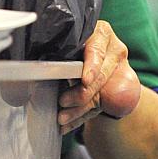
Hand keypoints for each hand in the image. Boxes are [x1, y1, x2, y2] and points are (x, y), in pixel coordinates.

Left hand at [58, 20, 139, 134]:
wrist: (90, 51)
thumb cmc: (71, 41)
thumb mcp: (70, 40)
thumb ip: (60, 48)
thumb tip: (41, 65)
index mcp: (101, 33)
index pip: (97, 51)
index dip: (92, 67)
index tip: (85, 80)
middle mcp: (113, 51)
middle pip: (101, 77)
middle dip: (82, 93)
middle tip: (63, 102)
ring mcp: (116, 71)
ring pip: (100, 94)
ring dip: (80, 110)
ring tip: (62, 119)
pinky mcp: (114, 89)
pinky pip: (99, 105)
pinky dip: (81, 116)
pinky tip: (68, 125)